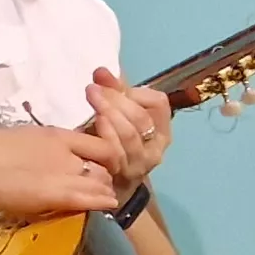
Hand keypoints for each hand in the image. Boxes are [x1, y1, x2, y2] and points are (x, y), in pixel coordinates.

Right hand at [0, 126, 123, 219]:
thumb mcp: (24, 137)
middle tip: (103, 184)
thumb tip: (51, 156)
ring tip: (105, 197)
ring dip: (105, 190)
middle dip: (107, 174)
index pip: (98, 143)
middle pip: (104, 163)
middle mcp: (66, 152)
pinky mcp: (57, 195)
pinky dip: (102, 201)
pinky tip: (108, 205)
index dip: (107, 155)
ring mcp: (63, 173)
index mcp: (57, 135)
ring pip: (100, 182)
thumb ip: (45, 147)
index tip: (103, 164)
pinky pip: (90, 198)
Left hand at [83, 69, 172, 187]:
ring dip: (109, 113)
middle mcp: (157, 147)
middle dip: (116, 99)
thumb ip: (113, 92)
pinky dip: (106, 135)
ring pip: (130, 135)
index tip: (110, 82)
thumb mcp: (118, 114)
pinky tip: (92, 123)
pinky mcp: (124, 175)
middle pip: (141, 118)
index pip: (158, 103)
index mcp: (162, 127)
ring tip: (92, 97)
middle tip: (93, 88)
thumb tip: (101, 71)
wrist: (107, 182)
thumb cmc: (113, 141)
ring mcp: (141, 163)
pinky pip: (117, 152)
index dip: (134, 91)